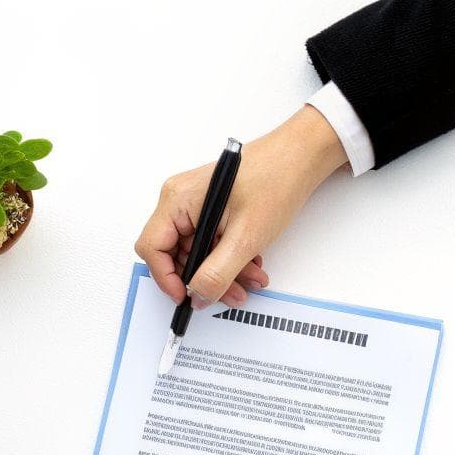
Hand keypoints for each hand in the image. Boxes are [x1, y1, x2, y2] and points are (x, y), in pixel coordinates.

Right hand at [136, 105, 348, 310]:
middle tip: (230, 293)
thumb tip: (197, 296)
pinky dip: (229, 258)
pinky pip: (211, 242)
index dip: (166, 277)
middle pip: (177, 254)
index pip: (152, 247)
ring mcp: (196, 204)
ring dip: (222, 271)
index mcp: (178, 200)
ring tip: (251, 279)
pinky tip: (251, 263)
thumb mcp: (245, 237)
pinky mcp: (213, 208)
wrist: (302, 157)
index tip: (186, 296)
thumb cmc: (275, 179)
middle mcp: (181, 201)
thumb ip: (217, 273)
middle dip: (203, 278)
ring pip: (198, 252)